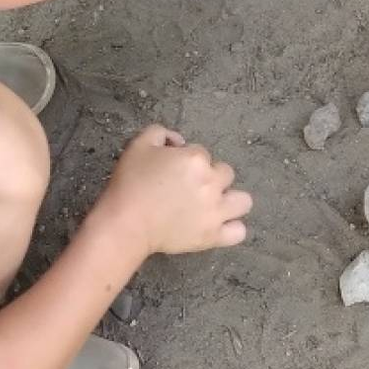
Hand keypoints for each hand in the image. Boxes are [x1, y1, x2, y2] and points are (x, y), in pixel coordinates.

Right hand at [93, 125, 252, 256]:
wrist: (126, 223)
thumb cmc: (130, 184)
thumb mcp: (138, 145)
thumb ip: (160, 133)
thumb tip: (178, 141)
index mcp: (197, 159)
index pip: (202, 153)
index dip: (187, 160)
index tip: (173, 171)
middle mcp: (212, 183)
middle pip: (226, 174)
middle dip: (211, 177)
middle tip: (190, 188)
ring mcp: (216, 211)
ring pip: (243, 201)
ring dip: (230, 200)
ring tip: (214, 205)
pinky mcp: (213, 236)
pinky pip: (238, 232)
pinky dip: (232, 228)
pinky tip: (218, 225)